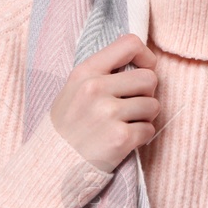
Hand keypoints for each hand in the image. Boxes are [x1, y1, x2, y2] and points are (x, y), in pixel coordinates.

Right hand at [48, 33, 161, 174]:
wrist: (54, 163)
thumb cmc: (67, 125)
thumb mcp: (73, 89)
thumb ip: (101, 73)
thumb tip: (141, 63)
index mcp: (85, 71)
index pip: (129, 43)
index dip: (145, 56)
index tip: (143, 69)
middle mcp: (96, 88)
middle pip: (149, 78)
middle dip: (147, 93)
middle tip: (133, 105)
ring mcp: (108, 113)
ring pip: (153, 105)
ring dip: (145, 117)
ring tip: (126, 124)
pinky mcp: (120, 138)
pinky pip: (149, 130)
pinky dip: (142, 137)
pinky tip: (124, 140)